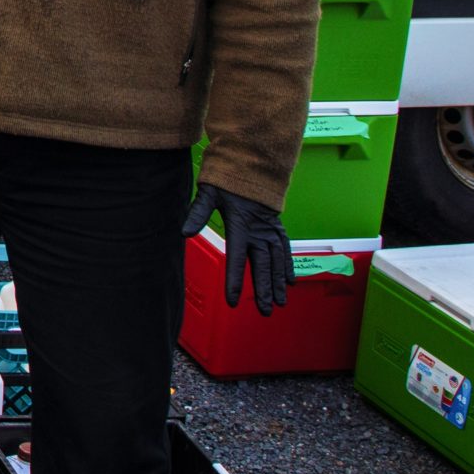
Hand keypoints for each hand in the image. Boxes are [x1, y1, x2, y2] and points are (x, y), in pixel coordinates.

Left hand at [180, 181, 294, 315]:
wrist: (252, 161)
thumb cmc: (227, 178)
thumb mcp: (208, 191)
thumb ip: (198, 213)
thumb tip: (184, 233)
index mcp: (241, 225)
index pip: (236, 258)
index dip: (234, 280)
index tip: (232, 300)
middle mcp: (259, 230)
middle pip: (262, 265)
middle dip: (263, 289)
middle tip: (264, 311)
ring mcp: (270, 229)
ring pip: (276, 261)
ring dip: (278, 282)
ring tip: (279, 303)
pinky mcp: (276, 226)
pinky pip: (285, 249)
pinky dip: (288, 266)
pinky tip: (290, 281)